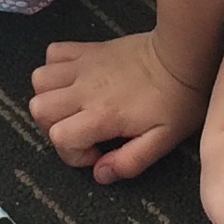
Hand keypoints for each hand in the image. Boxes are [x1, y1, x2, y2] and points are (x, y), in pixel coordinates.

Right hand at [31, 32, 208, 185]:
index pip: (59, 137)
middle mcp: (85, 89)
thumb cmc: (178, 99)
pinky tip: (74, 80)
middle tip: (82, 132)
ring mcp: (84, 65)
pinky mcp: (88, 49)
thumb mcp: (163, 140)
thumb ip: (130, 162)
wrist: (184, 55)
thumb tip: (100, 174)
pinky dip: (55, 68)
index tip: (98, 153)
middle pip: (40, 109)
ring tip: (74, 107)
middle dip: (54, 128)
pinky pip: (53, 53)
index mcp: (102, 114)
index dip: (73, 154)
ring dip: (49, 97)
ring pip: (39, 80)